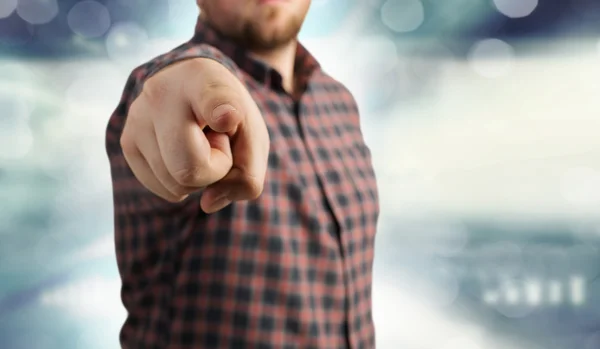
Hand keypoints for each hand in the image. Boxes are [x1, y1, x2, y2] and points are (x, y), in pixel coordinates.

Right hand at [120, 58, 269, 212]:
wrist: (191, 90)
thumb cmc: (229, 115)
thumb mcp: (253, 137)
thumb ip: (247, 174)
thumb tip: (207, 203)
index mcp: (205, 81)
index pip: (212, 100)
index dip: (220, 111)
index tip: (227, 116)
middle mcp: (163, 94)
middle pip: (190, 168)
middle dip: (215, 171)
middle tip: (217, 143)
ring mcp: (138, 118)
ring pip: (175, 184)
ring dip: (197, 175)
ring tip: (197, 143)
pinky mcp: (126, 141)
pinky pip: (162, 189)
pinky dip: (179, 181)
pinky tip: (181, 152)